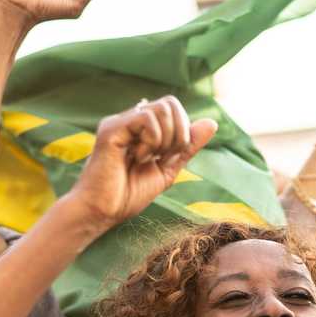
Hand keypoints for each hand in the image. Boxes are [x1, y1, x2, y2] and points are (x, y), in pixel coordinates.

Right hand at [67, 97, 217, 228]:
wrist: (103, 213)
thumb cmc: (127, 195)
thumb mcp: (167, 170)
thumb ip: (187, 147)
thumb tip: (212, 123)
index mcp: (142, 130)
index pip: (173, 109)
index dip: (183, 130)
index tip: (171, 156)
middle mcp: (130, 121)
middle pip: (170, 103)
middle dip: (179, 132)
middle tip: (164, 156)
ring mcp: (120, 122)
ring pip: (161, 107)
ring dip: (166, 137)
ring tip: (148, 157)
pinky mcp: (111, 127)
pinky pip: (146, 116)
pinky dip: (152, 139)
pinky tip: (137, 156)